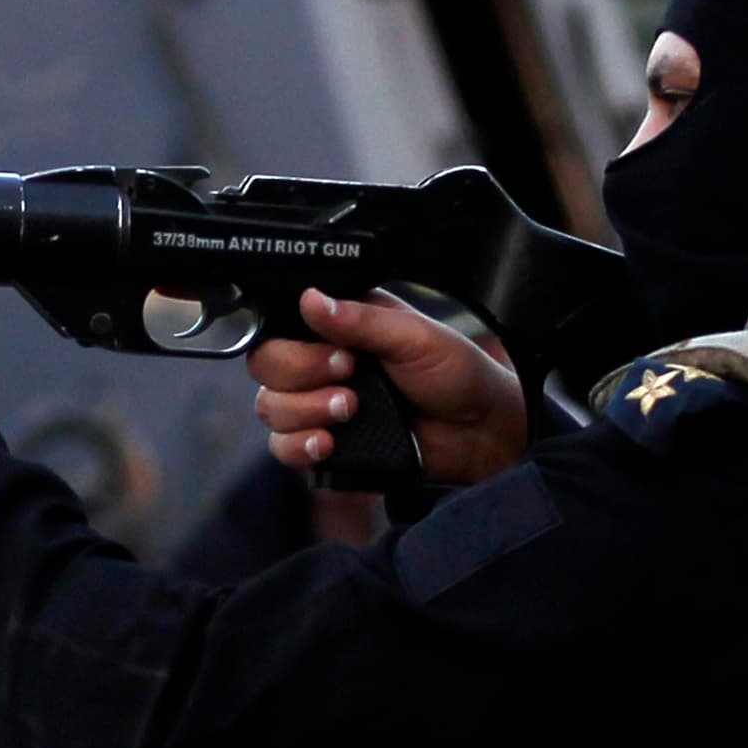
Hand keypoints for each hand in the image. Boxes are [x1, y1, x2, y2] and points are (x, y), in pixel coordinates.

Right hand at [247, 288, 528, 488]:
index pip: (281, 326)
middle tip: (348, 377)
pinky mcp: (325, 445)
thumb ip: (360, 320)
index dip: (295, 341)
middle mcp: (319, 363)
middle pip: (267, 366)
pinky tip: (327, 443)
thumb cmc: (455, 374)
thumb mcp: (414, 336)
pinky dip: (297, 446)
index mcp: (337, 326)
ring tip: (350, 411)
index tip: (338, 352)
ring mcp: (318, 405)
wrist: (480, 432)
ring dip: (303, 411)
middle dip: (300, 375)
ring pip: (270, 407)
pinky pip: (282, 448)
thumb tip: (310, 298)